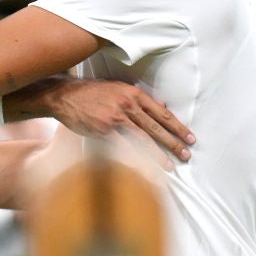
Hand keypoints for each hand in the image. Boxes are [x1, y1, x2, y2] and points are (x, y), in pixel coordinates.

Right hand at [50, 79, 193, 169]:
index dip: (178, 126)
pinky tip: (144, 167)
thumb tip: (163, 105)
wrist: (66, 96)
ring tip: (170, 165)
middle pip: (156, 126)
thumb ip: (140, 99)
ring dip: (158, 154)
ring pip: (143, 138)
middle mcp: (127, 104)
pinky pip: (123, 147)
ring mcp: (115, 118)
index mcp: (133, 93)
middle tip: (187, 154)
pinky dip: (135, 157)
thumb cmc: (92, 93)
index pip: (162, 112)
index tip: (190, 137)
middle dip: (174, 142)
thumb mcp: (118, 89)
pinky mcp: (103, 130)